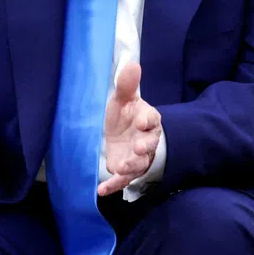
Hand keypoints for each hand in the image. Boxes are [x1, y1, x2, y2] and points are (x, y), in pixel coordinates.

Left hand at [98, 61, 162, 196]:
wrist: (122, 133)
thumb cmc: (125, 115)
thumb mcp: (124, 99)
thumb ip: (127, 85)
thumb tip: (132, 63)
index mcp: (148, 120)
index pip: (152, 120)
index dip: (147, 121)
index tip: (141, 120)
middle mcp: (146, 140)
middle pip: (149, 145)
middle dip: (144, 147)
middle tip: (138, 147)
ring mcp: (137, 157)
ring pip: (138, 164)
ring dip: (131, 166)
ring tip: (121, 168)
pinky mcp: (126, 169)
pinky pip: (122, 180)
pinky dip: (113, 186)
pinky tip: (101, 190)